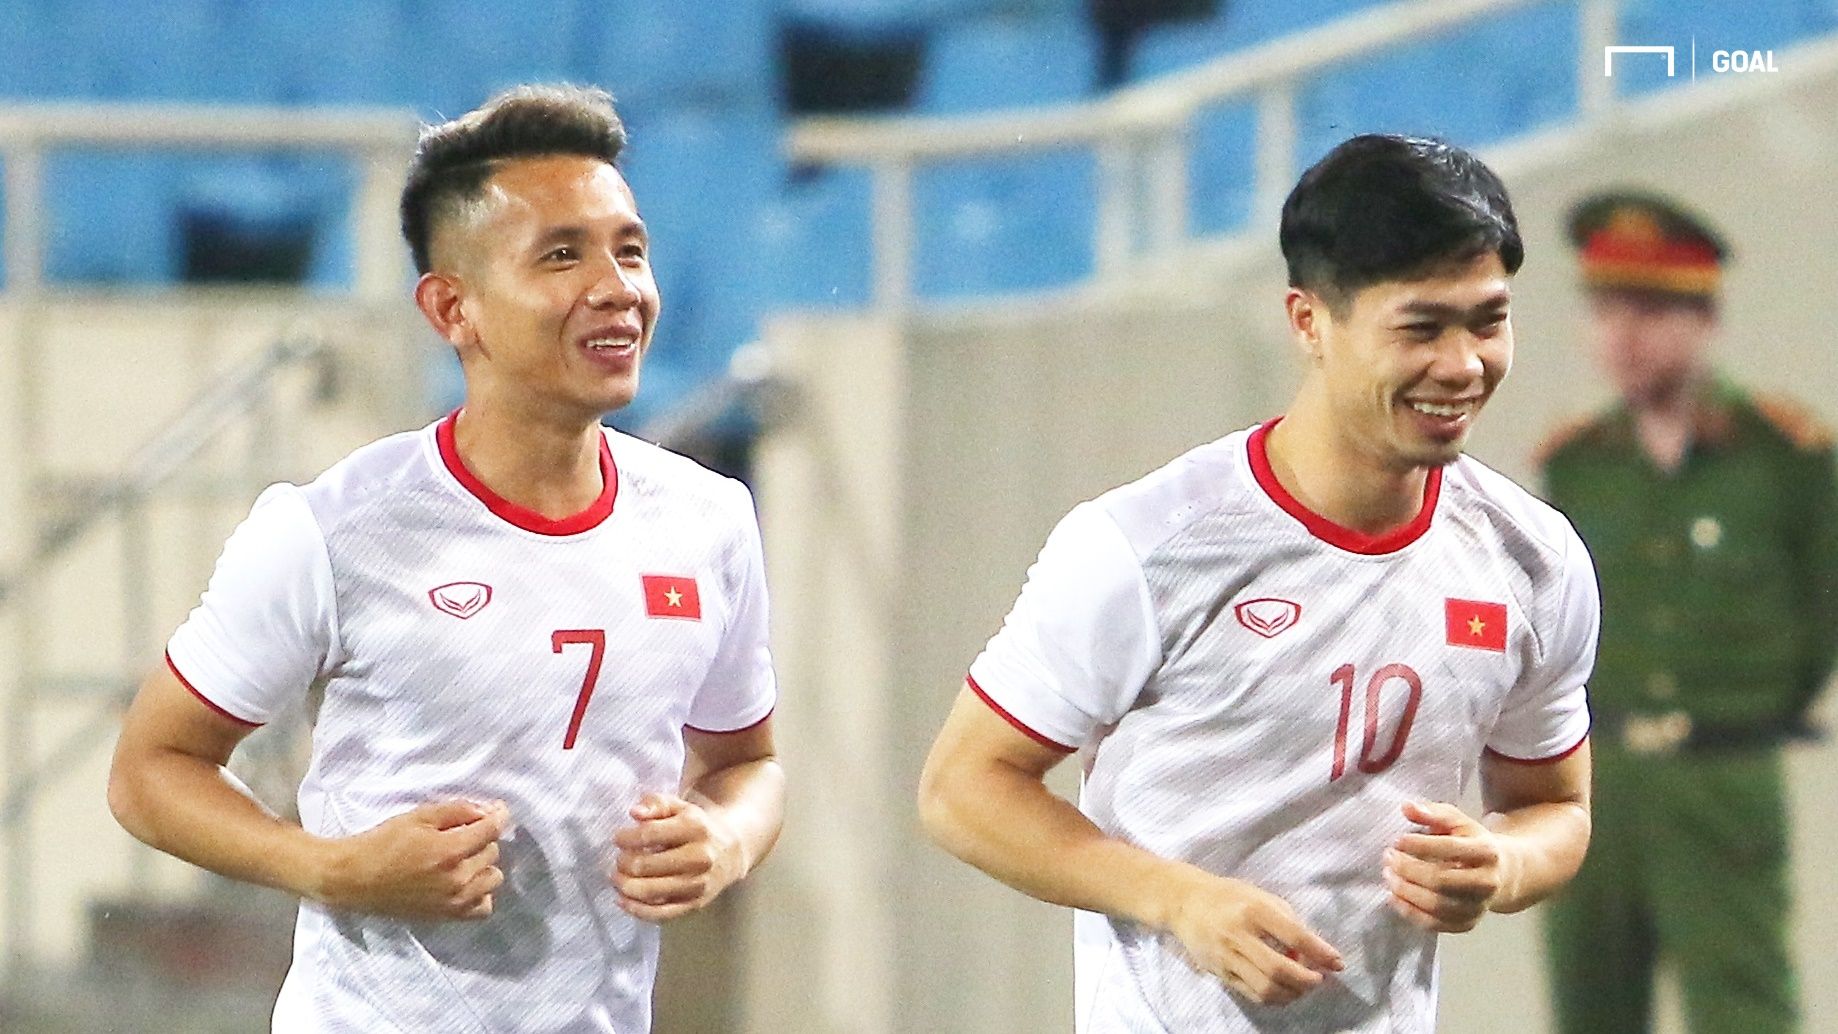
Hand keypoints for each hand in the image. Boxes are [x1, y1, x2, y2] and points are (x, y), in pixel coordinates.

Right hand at [313, 799, 509, 920]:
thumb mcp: (419, 816)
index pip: (492, 831)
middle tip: (460, 834)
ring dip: (483, 865)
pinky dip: (479, 893)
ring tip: (462, 859)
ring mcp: (454, 901)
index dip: (498, 816)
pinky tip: (464, 883)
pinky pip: (483, 907)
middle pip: (493, 853)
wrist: (355, 878)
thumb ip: (457, 811)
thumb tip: (489, 811)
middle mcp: (457, 879)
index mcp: (450, 851)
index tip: (497, 810)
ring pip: (493, 878)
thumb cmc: (384, 842)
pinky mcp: (447, 916)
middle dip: (482, 839)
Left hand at [611, 792, 742, 922]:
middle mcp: (699, 857)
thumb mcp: (679, 807)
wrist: (730, 852)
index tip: (618, 838)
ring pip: (649, 892)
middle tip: (619, 859)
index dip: (625, 838)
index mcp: (694, 828)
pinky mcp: (695, 904)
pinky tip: (622, 899)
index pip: (649, 834)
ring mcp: (697, 883)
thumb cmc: (696, 827)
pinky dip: (635, 909)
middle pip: (644, 865)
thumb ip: (655, 804)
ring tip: (617, 877)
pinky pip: (659, 914)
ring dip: (624, 886)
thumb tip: (635, 813)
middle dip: (622, 863)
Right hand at [1160, 868, 1343, 1006]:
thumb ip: (1288, 921)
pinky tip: (1283, 991)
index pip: (1294, 936)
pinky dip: (1273, 997)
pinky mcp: (1219, 972)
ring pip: (1265, 987)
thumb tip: (1312, 952)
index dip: (1320, 953)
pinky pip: (1251, 993)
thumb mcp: (1261, 896)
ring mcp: (1226, 956)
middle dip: (1306, 980)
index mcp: (1254, 910)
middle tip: (1318, 979)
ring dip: (1291, 993)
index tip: (1338, 963)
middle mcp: (1239, 934)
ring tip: (1302, 987)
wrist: (1185, 902)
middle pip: (1279, 969)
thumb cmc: (1230, 896)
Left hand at [1383, 800, 1518, 932]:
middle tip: (1388, 858)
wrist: (1500, 872)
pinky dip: (1410, 912)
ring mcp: (1478, 907)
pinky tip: (1394, 897)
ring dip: (1405, 891)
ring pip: (1436, 905)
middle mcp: (1487, 883)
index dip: (1419, 845)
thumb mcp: (1457, 821)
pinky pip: (1434, 924)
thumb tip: (1406, 807)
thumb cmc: (1471, 842)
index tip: (1396, 841)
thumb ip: (1433, 812)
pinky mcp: (1467, 924)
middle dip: (1408, 870)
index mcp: (1487, 852)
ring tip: (1388, 876)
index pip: (1449, 849)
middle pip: (1440, 881)